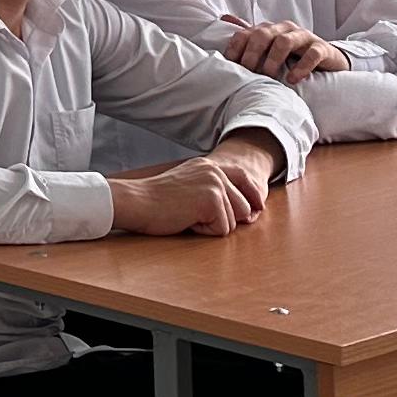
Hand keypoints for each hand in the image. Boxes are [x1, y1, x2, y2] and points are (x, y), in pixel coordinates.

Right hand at [108, 152, 273, 236]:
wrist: (137, 201)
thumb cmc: (158, 200)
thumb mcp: (189, 185)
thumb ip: (214, 190)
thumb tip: (246, 212)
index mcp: (209, 165)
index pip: (243, 177)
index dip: (253, 195)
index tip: (258, 207)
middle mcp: (215, 172)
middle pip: (243, 206)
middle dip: (226, 218)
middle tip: (196, 216)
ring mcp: (214, 185)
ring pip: (234, 220)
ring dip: (213, 226)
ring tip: (188, 216)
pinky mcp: (211, 201)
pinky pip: (222, 229)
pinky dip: (205, 231)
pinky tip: (187, 221)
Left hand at [221, 20, 348, 80]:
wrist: (328, 58)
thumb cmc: (293, 54)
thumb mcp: (269, 46)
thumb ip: (248, 34)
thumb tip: (223, 17)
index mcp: (269, 28)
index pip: (247, 32)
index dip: (236, 47)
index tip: (230, 65)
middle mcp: (284, 29)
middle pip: (263, 34)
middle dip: (252, 53)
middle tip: (248, 72)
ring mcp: (304, 37)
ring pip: (284, 41)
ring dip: (273, 59)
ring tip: (269, 76)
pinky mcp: (321, 48)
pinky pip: (312, 54)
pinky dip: (301, 67)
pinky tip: (292, 79)